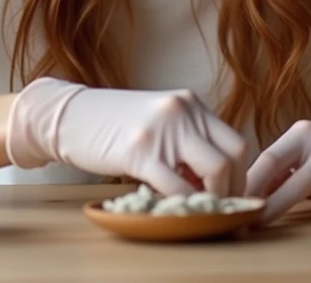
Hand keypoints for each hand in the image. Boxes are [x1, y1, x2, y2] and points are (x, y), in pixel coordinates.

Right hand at [6, 77, 247, 196]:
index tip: (230, 193)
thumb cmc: (113, 123)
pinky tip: (173, 207)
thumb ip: (186, 138)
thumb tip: (213, 176)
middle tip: (220, 206)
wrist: (70, 116)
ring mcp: (162, 130)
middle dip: (233, 189)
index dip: (239, 173)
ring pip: (214, 170)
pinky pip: (177, 186)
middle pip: (233, 156)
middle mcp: (182, 111)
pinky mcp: (140, 152)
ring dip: (213, 198)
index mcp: (189, 103)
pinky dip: (183, 203)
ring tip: (200, 208)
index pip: (235, 141)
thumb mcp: (158, 120)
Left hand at [245, 107, 310, 228]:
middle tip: (241, 216)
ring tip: (266, 220)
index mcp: (300, 133)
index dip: (247, 181)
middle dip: (259, 193)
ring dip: (285, 201)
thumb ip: (284, 169)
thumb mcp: (308, 151)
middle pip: (283, 167)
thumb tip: (249, 193)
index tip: (229, 201)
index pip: (267, 157)